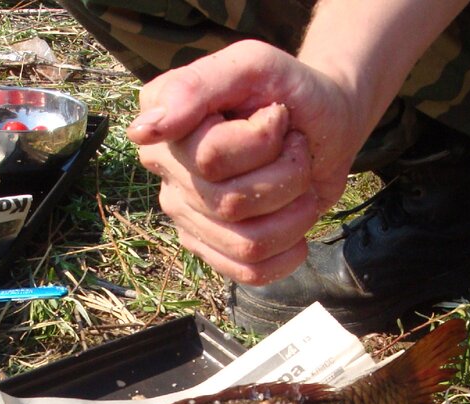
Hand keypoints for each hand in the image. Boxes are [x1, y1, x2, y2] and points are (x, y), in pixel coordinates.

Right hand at [126, 40, 365, 283]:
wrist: (327, 123)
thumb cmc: (290, 91)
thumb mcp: (252, 66)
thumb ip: (196, 85)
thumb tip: (142, 132)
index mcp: (165, 127)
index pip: (210, 159)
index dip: (262, 140)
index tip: (277, 116)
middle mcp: (167, 173)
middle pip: (229, 204)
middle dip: (286, 175)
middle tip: (294, 148)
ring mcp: (187, 216)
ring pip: (246, 243)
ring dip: (295, 213)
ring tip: (300, 183)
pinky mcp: (212, 249)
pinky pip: (249, 272)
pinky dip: (288, 252)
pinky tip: (296, 223)